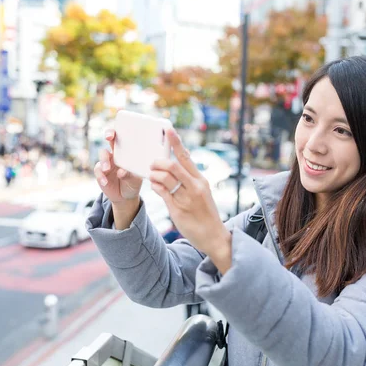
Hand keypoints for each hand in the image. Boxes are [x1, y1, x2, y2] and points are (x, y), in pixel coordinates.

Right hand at [94, 129, 142, 206]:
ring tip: (107, 169)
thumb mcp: (135, 180)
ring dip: (104, 160)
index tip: (120, 129)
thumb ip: (130, 175)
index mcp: (126, 152)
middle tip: (109, 137)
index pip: (122, 138)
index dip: (120, 131)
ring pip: (102, 154)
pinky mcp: (100, 172)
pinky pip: (98, 171)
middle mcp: (115, 154)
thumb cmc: (133, 183)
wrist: (126, 196)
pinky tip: (105, 182)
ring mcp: (107, 162)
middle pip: (110, 140)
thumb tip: (122, 171)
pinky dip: (101, 176)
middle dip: (109, 135)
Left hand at [149, 129, 231, 272]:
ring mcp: (186, 198)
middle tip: (152, 163)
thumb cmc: (206, 213)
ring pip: (165, 178)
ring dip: (154, 175)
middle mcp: (194, 187)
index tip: (168, 130)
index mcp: (201, 180)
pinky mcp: (177, 209)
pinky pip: (162, 193)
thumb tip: (177, 164)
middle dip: (159, 162)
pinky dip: (155, 187)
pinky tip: (154, 186)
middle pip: (173, 166)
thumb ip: (190, 180)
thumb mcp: (202, 192)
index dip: (176, 142)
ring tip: (152, 176)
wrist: (213, 236)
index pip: (187, 157)